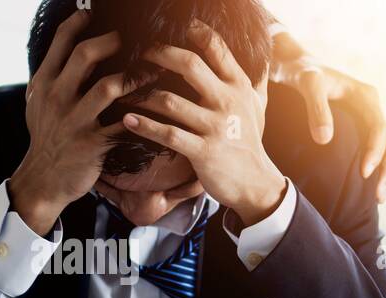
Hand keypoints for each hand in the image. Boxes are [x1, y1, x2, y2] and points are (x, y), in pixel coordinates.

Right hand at [9, 10, 150, 235]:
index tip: (93, 13)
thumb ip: (51, 75)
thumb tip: (69, 47)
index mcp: (44, 84)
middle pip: (85, 55)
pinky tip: (157, 108)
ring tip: (153, 70)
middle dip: (112, 41)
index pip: (60, 42)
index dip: (79, 22)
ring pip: (109, 87)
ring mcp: (75, 121)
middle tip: (131, 37)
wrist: (42, 179)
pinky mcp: (92, 144)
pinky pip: (123, 123)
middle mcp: (57, 98)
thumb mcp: (37, 103)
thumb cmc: (46, 137)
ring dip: (135, 75)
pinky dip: (142, 115)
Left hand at [122, 20, 287, 227]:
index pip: (217, 49)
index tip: (175, 26)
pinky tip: (127, 120)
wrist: (255, 183)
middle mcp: (227, 101)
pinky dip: (145, 126)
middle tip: (139, 50)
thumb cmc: (250, 141)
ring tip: (122, 87)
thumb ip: (256, 78)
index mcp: (238, 86)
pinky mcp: (202, 151)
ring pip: (171, 101)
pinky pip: (168, 134)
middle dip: (159, 53)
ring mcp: (214, 127)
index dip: (195, 32)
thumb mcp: (259, 105)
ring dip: (142, 93)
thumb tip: (263, 52)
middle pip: (189, 65)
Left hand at [270, 43, 385, 202]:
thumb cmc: (300, 72)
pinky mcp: (358, 127)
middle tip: (378, 196)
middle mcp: (371, 107)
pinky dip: (375, 167)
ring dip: (385, 172)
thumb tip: (325, 140)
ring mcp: (367, 117)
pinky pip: (374, 149)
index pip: (380, 126)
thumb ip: (316, 108)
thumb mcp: (307, 84)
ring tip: (378, 198)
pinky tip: (366, 188)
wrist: (294, 65)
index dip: (375, 150)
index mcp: (365, 96)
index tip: (364, 172)